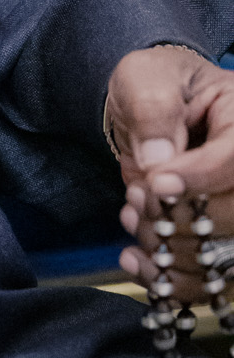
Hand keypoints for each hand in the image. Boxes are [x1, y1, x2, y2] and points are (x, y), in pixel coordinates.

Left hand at [107, 45, 233, 300]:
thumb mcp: (145, 79)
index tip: (156, 184)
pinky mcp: (223, 240)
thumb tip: (159, 161)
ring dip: (169, 247)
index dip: (200, 177)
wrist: (149, 111)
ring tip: (132, 218)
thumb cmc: (153, 86)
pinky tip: (136, 260)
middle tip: (137, 200)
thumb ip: (153, 110)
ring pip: (226, 254)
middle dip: (178, 216)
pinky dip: (171, 279)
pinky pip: (211, 278)